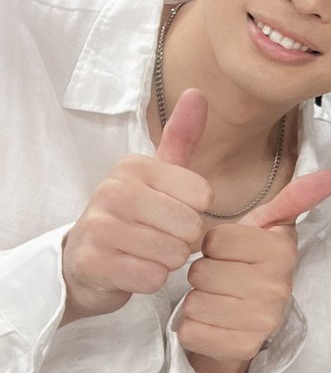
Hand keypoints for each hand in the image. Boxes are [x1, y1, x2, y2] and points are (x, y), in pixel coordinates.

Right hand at [62, 89, 212, 321]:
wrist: (83, 263)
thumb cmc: (133, 217)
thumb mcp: (158, 175)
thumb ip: (181, 138)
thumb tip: (196, 92)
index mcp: (134, 166)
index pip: (203, 196)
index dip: (196, 213)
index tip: (171, 212)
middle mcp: (113, 190)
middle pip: (191, 226)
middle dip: (182, 240)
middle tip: (158, 237)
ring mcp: (99, 226)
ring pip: (173, 254)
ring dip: (167, 262)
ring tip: (145, 253)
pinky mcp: (93, 262)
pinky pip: (152, 277)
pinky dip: (149, 280)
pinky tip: (132, 270)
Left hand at [175, 170, 330, 361]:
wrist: (247, 322)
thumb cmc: (250, 265)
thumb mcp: (269, 227)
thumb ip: (293, 197)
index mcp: (283, 250)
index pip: (214, 238)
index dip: (212, 244)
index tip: (229, 252)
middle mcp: (278, 286)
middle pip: (201, 271)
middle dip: (203, 274)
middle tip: (221, 279)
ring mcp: (263, 320)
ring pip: (195, 302)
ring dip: (196, 301)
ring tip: (216, 300)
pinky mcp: (243, 347)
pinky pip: (191, 331)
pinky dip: (191, 327)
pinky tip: (211, 323)